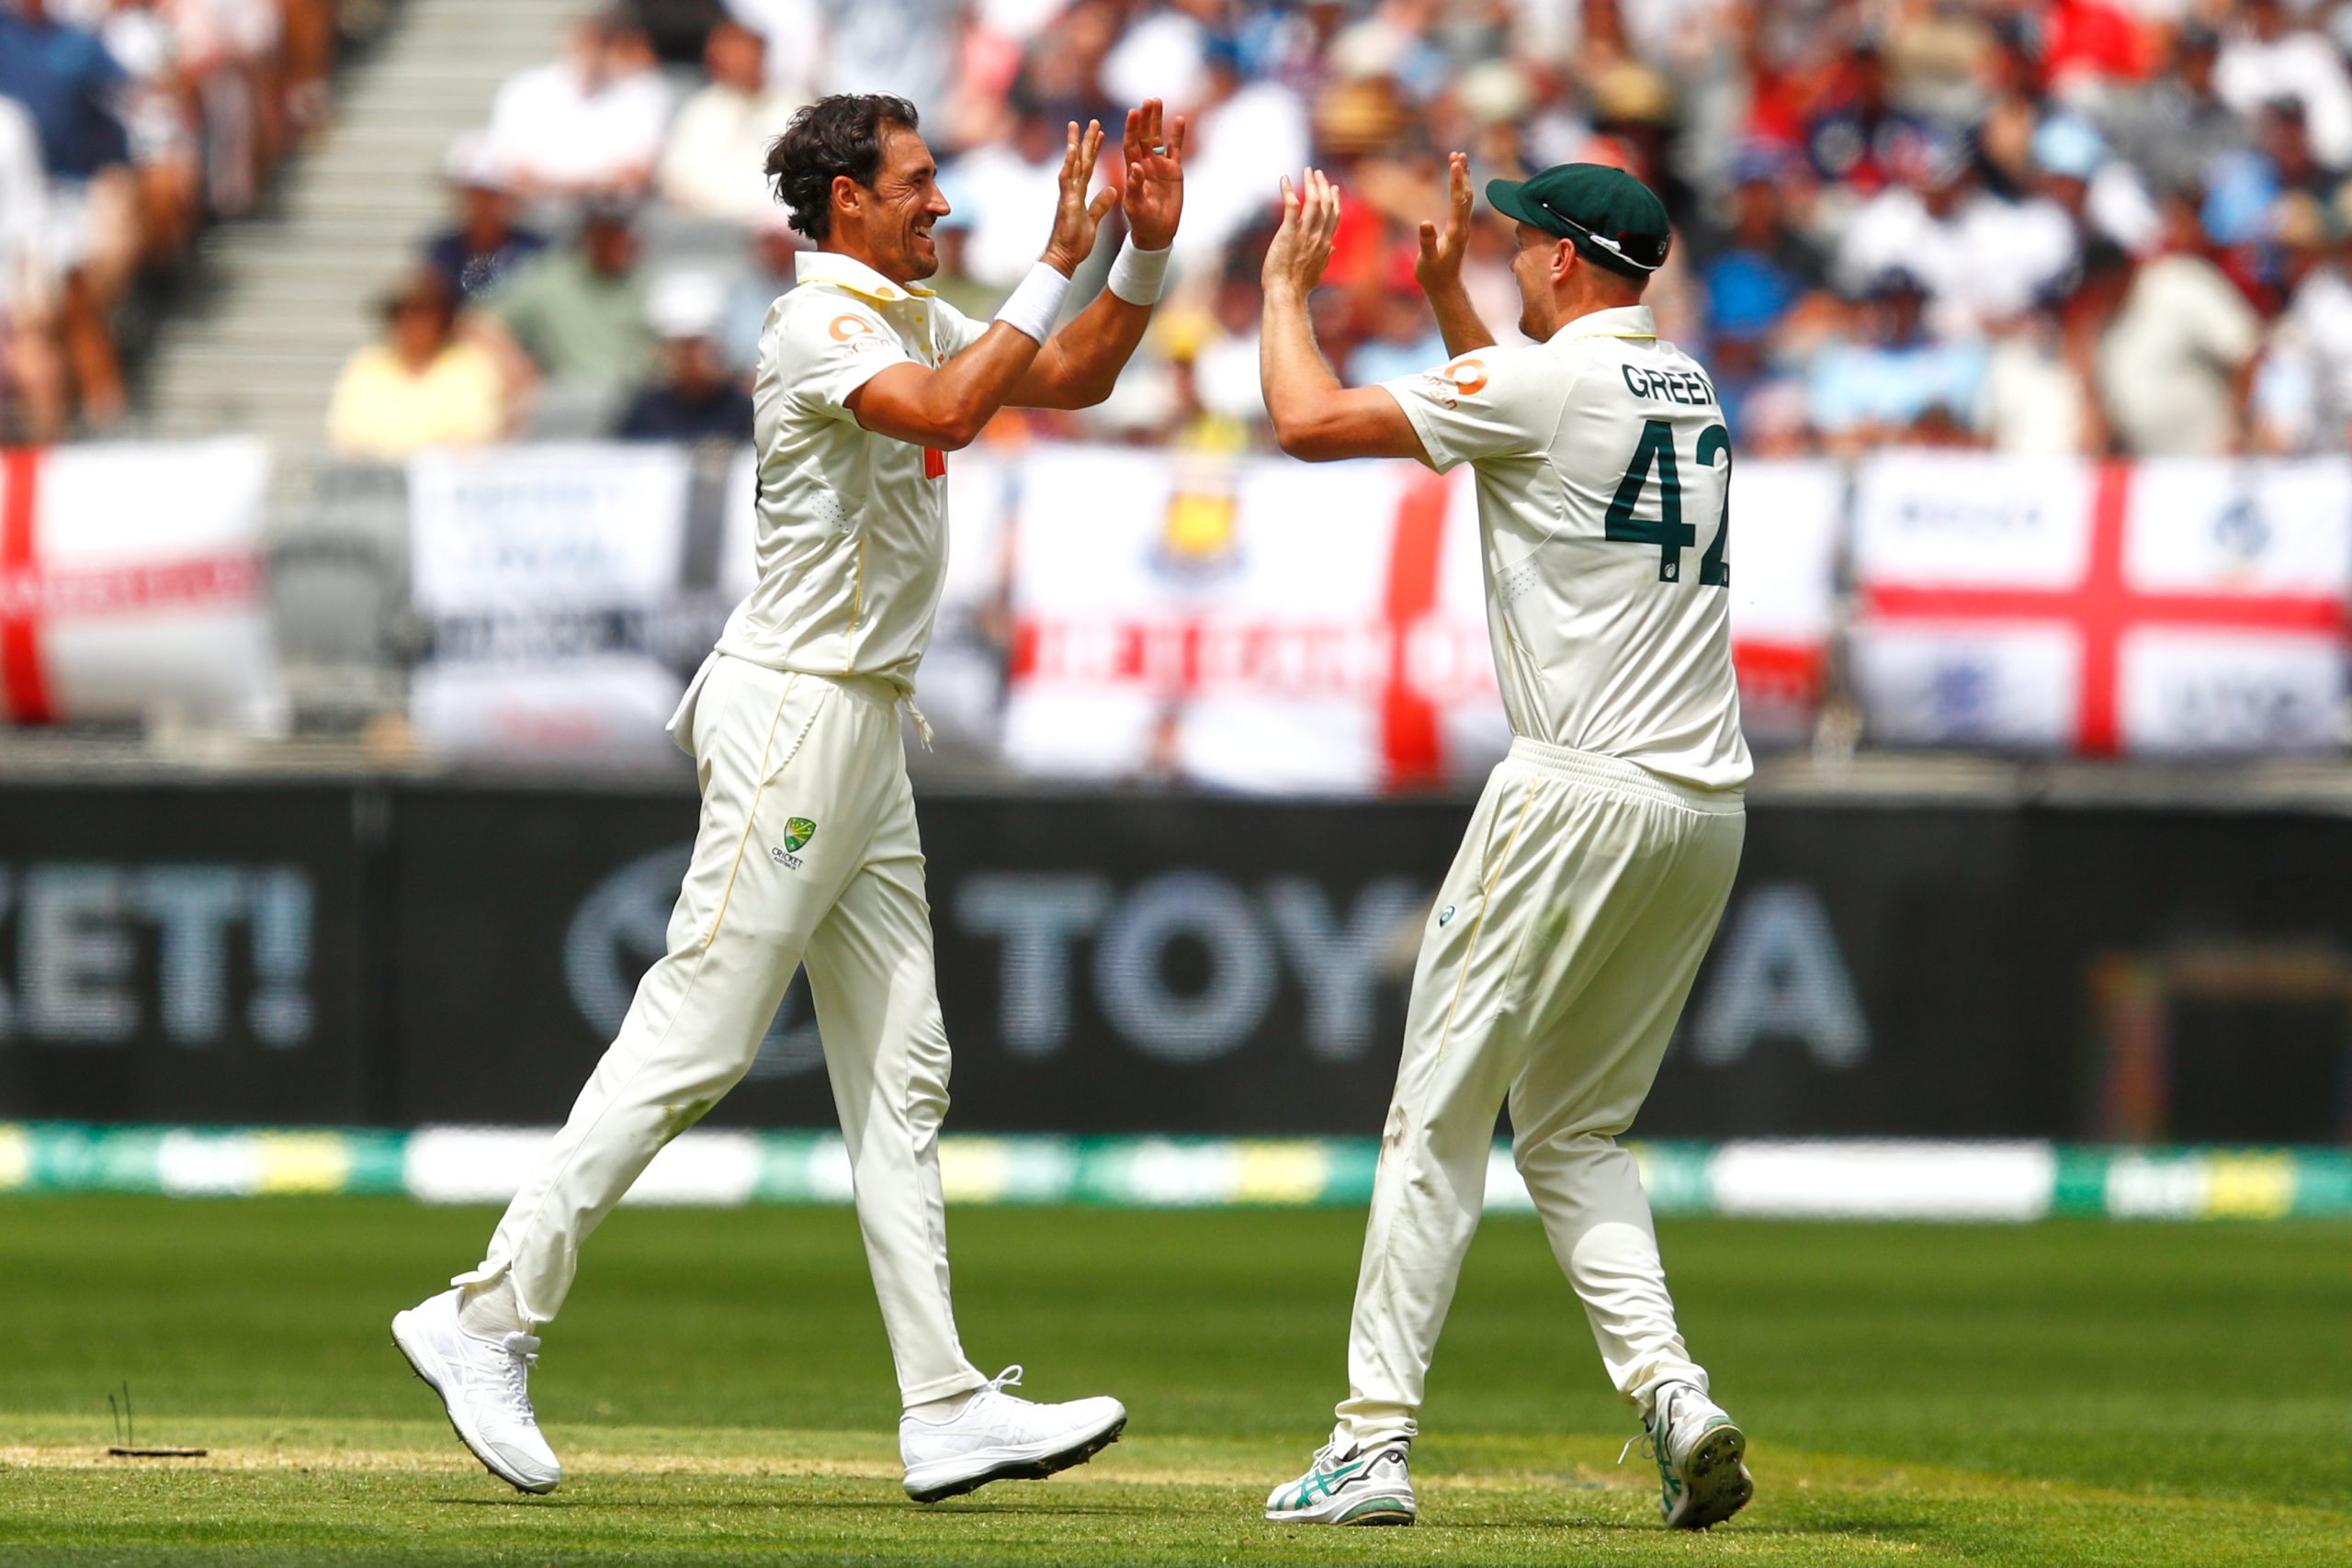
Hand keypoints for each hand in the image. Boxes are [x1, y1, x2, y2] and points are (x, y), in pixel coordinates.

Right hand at [1042, 119, 1117, 276]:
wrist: (1063, 257)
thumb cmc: (1075, 243)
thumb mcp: (1093, 220)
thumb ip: (1100, 205)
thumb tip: (1112, 191)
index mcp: (1078, 194)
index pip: (1088, 167)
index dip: (1094, 150)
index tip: (1100, 134)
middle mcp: (1071, 190)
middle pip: (1080, 160)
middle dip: (1085, 140)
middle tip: (1091, 121)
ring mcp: (1067, 194)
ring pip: (1072, 164)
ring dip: (1075, 144)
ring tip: (1078, 125)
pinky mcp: (1065, 201)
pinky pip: (1067, 179)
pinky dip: (1069, 163)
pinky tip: (1072, 149)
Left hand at [1120, 98, 1186, 249]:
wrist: (1157, 232)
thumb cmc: (1141, 221)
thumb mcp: (1134, 206)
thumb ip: (1135, 187)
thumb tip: (1135, 166)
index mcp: (1132, 170)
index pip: (1130, 144)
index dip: (1131, 129)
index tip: (1133, 113)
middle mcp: (1145, 163)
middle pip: (1144, 136)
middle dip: (1145, 118)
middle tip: (1148, 100)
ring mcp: (1159, 165)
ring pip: (1158, 138)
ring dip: (1158, 120)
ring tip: (1157, 101)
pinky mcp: (1174, 171)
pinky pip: (1176, 149)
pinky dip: (1178, 135)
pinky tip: (1180, 118)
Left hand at [1262, 167, 1339, 297]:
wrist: (1286, 293)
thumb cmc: (1298, 287)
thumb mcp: (1317, 272)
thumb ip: (1325, 258)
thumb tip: (1332, 250)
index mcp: (1325, 245)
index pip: (1334, 217)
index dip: (1334, 200)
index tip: (1333, 187)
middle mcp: (1317, 237)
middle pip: (1326, 205)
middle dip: (1323, 186)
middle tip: (1317, 173)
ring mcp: (1304, 234)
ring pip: (1314, 202)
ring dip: (1311, 184)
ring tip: (1307, 171)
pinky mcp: (1288, 233)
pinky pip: (1291, 206)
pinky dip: (1289, 191)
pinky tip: (1285, 180)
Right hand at [1414, 151, 1472, 293]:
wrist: (1445, 288)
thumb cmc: (1434, 276)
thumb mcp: (1427, 261)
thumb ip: (1426, 242)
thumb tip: (1424, 223)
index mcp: (1456, 232)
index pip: (1458, 202)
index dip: (1457, 182)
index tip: (1455, 164)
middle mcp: (1463, 227)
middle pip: (1466, 195)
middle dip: (1462, 174)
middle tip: (1458, 155)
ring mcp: (1462, 227)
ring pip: (1466, 197)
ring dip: (1463, 177)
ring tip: (1458, 158)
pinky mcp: (1459, 228)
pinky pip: (1462, 203)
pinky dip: (1460, 187)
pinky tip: (1458, 179)